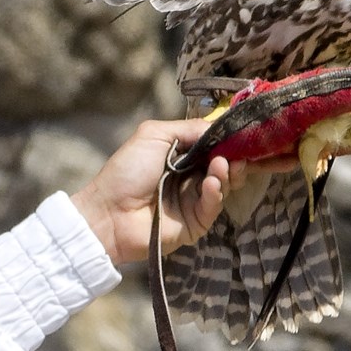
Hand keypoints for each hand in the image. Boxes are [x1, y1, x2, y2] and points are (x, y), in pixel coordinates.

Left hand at [71, 119, 253, 265]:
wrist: (109, 212)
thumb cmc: (127, 170)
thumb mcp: (154, 135)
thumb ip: (188, 128)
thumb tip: (220, 126)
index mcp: (181, 156)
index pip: (213, 146)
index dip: (227, 140)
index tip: (241, 134)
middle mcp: (190, 177)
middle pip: (223, 166)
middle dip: (233, 157)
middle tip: (237, 152)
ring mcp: (194, 201)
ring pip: (223, 186)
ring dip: (226, 173)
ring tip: (221, 165)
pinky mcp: (195, 223)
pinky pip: (213, 206)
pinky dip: (216, 193)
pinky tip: (212, 183)